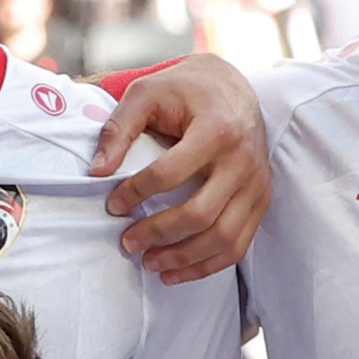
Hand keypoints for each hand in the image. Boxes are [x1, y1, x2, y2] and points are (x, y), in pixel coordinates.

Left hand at [95, 54, 268, 282]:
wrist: (231, 85)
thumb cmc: (185, 90)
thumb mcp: (147, 92)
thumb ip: (119, 128)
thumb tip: (97, 171)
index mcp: (216, 130)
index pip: (170, 173)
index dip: (136, 193)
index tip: (112, 205)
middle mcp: (243, 160)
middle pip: (200, 214)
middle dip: (158, 234)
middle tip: (127, 243)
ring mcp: (256, 183)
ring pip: (223, 237)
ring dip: (184, 258)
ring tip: (149, 263)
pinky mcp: (261, 198)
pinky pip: (239, 244)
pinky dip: (208, 265)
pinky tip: (177, 273)